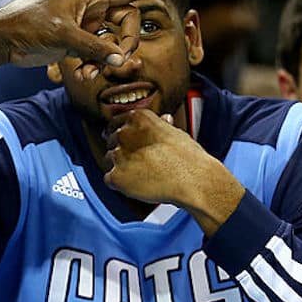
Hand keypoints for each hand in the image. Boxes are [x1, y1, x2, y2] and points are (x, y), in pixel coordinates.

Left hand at [0, 0, 174, 86]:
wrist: (3, 38)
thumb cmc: (29, 25)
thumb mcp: (63, 35)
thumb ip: (94, 47)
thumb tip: (121, 60)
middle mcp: (90, 7)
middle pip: (125, 23)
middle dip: (125, 43)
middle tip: (117, 61)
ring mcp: (83, 24)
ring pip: (111, 41)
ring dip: (108, 58)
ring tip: (94, 73)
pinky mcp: (75, 41)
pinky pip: (97, 52)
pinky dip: (95, 63)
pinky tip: (86, 74)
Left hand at [104, 110, 244, 234]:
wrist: (193, 180)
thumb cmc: (188, 157)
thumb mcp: (176, 132)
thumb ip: (161, 125)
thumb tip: (163, 118)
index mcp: (137, 117)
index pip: (115, 123)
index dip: (122, 135)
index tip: (130, 143)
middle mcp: (124, 133)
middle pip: (110, 141)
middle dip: (122, 150)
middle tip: (141, 161)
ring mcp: (118, 155)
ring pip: (108, 160)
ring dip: (120, 166)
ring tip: (142, 173)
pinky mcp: (116, 176)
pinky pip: (109, 179)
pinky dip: (119, 183)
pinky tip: (136, 184)